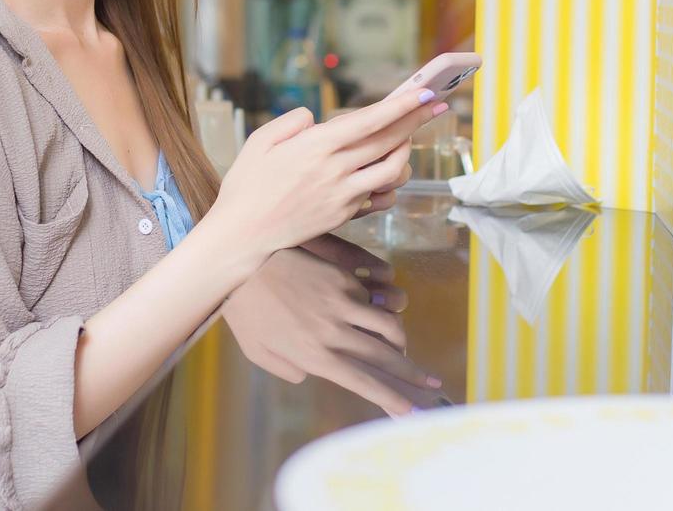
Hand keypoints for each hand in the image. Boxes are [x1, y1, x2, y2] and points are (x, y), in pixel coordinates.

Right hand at [206, 90, 446, 262]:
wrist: (243, 233)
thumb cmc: (247, 184)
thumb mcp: (261, 140)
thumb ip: (292, 122)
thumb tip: (317, 118)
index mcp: (316, 146)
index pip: (370, 121)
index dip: (401, 106)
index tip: (423, 94)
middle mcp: (336, 170)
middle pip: (389, 142)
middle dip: (417, 120)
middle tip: (435, 105)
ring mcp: (343, 196)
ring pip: (392, 172)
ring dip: (405, 154)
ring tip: (405, 141)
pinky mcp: (344, 215)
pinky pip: (379, 198)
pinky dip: (388, 185)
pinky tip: (385, 175)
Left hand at [221, 242, 442, 415]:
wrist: (241, 261)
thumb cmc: (244, 311)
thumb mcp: (258, 351)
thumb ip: (287, 370)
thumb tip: (309, 376)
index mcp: (314, 356)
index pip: (364, 383)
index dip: (392, 399)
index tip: (412, 411)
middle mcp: (334, 333)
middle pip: (385, 358)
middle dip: (412, 375)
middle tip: (431, 386)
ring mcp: (341, 303)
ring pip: (388, 325)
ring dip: (401, 340)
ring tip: (403, 348)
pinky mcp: (342, 278)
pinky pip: (370, 297)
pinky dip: (375, 308)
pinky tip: (370, 312)